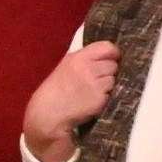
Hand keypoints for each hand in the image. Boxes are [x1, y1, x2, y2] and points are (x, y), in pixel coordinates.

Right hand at [22, 41, 120, 159]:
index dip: (112, 53)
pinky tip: (92, 101)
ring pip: (114, 79)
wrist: (47, 115)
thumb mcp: (66, 66)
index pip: (107, 47)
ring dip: (107, 85)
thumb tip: (108, 55)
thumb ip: (85, 59)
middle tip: (96, 79)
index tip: (110, 59)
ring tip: (92, 91)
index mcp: (78, 58)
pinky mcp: (100, 99)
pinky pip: (111, 94)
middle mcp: (88, 68)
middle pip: (113, 64)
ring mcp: (95, 84)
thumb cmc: (55, 90)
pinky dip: (105, 97)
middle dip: (108, 71)